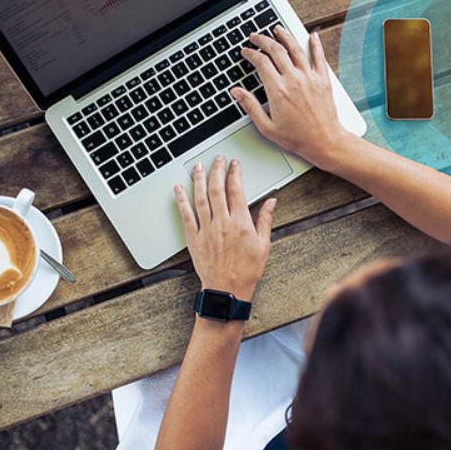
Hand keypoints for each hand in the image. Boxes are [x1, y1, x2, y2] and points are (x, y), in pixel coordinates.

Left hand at [174, 155, 275, 301]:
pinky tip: (178, 189)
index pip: (237, 191)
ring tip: (198, 166)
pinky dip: (181, 200)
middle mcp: (222, 223)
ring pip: (201, 198)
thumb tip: (272, 202)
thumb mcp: (264, 245)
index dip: (235, 174)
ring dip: (199, 179)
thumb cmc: (247, 270)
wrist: (227, 290)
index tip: (234, 164)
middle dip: (217, 170)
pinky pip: (186, 215)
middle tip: (217, 159)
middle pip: (217, 189)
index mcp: (241, 223)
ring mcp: (206, 230)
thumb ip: (265, 220)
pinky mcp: (194, 238)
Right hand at [231, 27, 353, 169]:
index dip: (250, 53)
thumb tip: (236, 92)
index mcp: (278, 90)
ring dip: (284, 36)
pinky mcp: (323, 80)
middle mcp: (293, 80)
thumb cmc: (297, 138)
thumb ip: (250, 106)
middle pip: (275, 50)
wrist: (325, 142)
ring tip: (277, 29)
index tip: (246, 51)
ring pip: (295, 48)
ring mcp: (309, 78)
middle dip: (263, 40)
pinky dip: (315, 44)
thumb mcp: (267, 127)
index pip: (260, 62)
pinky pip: (319, 57)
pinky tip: (312, 36)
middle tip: (255, 36)